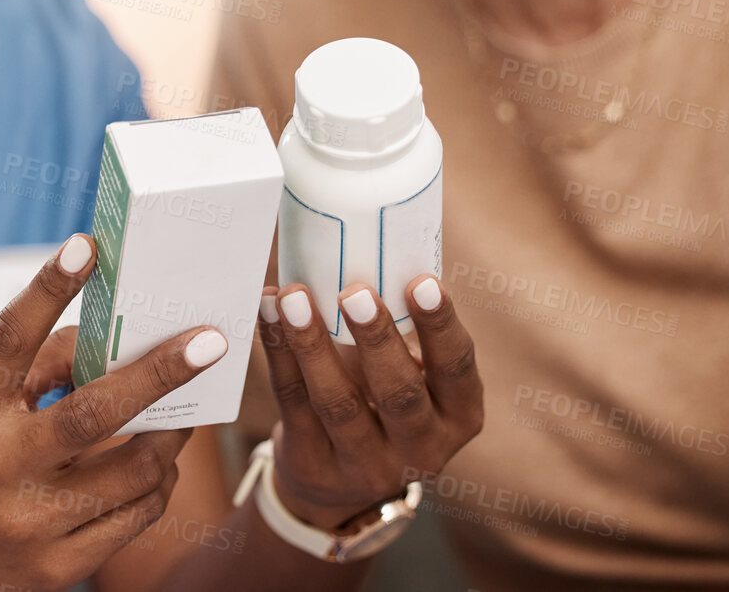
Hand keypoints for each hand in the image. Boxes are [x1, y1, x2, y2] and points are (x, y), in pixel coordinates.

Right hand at [0, 233, 229, 590]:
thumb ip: (27, 372)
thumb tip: (110, 341)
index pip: (7, 339)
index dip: (47, 288)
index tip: (86, 246)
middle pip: (92, 412)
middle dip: (161, 373)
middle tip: (210, 341)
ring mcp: (28, 523)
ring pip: (134, 468)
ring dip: (171, 435)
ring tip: (183, 412)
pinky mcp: (55, 570)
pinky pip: (135, 517)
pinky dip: (158, 484)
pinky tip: (160, 467)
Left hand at [256, 275, 481, 529]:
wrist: (338, 483)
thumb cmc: (381, 401)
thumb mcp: (408, 375)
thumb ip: (400, 329)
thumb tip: (367, 244)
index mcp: (458, 416)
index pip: (456, 369)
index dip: (439, 326)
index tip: (421, 281)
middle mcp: (421, 449)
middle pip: (399, 393)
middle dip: (375, 339)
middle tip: (353, 292)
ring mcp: (367, 467)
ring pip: (337, 402)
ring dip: (311, 344)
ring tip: (293, 296)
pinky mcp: (315, 466)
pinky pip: (293, 403)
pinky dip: (279, 353)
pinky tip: (269, 313)